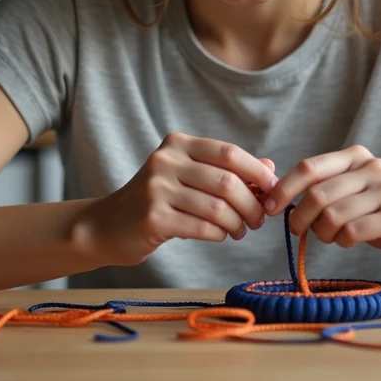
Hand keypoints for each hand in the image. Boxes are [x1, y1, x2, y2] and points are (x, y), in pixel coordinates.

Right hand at [78, 132, 277, 266]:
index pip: (229, 153)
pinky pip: (202, 227)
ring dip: (237, 223)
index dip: (258, 172)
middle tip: (259, 220)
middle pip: (227, 182)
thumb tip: (270, 167)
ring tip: (240, 231)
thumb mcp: (189, 177)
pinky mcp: (152, 218)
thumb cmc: (156, 200)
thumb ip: (227, 170)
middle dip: (252, 204)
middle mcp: (166, 161)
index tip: (274, 190)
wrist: (106, 226)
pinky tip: (220, 235)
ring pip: (217, 208)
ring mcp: (156, 189)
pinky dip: (219, 234)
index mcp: (178, 144)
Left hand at [261, 145, 380, 267]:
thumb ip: (326, 189)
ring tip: (330, 237)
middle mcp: (372, 168)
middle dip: (299, 217)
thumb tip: (280, 200)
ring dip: (323, 233)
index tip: (270, 207)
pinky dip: (342, 241)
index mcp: (357, 157)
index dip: (284, 188)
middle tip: (298, 231)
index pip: (310, 168)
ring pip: (332, 216)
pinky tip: (349, 241)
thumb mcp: (356, 191)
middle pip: (317, 194)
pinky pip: (352, 231)